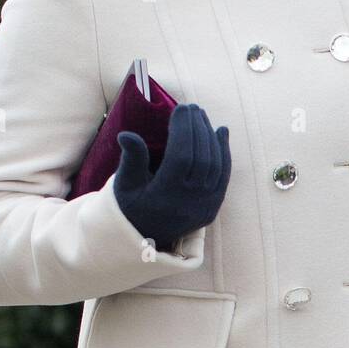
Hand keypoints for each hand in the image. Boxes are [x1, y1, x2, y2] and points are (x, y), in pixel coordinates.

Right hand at [113, 103, 230, 249]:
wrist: (143, 240)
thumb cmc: (130, 207)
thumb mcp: (124, 186)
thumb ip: (131, 160)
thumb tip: (127, 134)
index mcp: (165, 198)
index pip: (181, 157)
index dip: (184, 130)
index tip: (181, 108)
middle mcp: (189, 204)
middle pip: (201, 158)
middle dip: (198, 129)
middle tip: (192, 107)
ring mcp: (204, 207)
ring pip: (216, 166)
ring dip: (211, 137)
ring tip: (202, 116)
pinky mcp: (213, 208)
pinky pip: (224, 177)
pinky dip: (224, 153)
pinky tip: (220, 132)